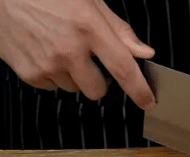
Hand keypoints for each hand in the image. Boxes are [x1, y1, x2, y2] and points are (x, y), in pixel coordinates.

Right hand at [0, 0, 155, 108]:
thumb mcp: (89, 1)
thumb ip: (119, 30)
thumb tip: (143, 52)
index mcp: (88, 27)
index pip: (123, 68)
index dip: (139, 90)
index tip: (148, 101)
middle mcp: (68, 49)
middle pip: (98, 90)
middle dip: (100, 81)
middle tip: (91, 62)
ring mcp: (46, 63)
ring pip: (74, 88)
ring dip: (74, 75)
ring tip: (61, 48)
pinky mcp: (28, 72)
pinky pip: (53, 87)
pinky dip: (53, 75)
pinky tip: (45, 52)